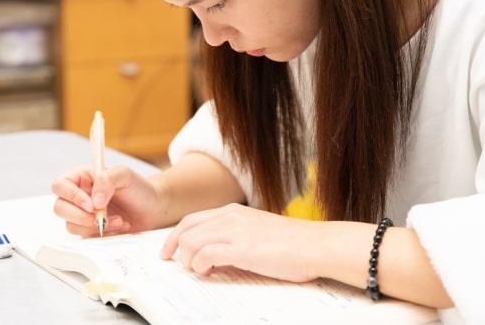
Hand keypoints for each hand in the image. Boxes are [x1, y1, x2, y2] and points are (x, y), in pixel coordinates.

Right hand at [52, 165, 158, 236]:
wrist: (152, 208)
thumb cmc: (138, 188)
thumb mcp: (125, 175)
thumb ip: (107, 179)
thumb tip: (94, 201)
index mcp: (82, 177)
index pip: (61, 185)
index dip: (71, 196)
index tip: (91, 205)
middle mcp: (78, 196)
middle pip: (60, 208)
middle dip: (80, 216)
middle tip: (101, 218)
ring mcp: (82, 215)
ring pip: (71, 225)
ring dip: (95, 226)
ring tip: (119, 220)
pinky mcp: (90, 230)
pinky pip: (86, 237)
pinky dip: (103, 234)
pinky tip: (120, 225)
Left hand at [159, 203, 322, 282]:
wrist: (316, 244)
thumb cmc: (293, 242)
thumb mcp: (258, 231)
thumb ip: (236, 236)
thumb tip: (216, 255)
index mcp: (234, 211)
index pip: (193, 219)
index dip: (175, 235)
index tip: (169, 249)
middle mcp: (231, 217)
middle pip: (186, 228)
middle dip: (172, 247)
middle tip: (170, 262)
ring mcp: (235, 231)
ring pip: (192, 242)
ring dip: (189, 260)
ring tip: (199, 271)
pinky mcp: (242, 248)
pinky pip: (205, 255)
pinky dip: (200, 266)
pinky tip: (209, 272)